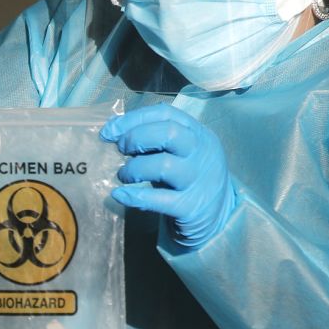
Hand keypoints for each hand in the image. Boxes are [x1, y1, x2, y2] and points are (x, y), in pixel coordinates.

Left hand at [99, 103, 236, 247]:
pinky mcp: (190, 207)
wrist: (218, 215)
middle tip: (120, 150)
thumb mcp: (179, 151)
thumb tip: (113, 128)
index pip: (165, 113)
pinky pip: (159, 199)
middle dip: (136, 138)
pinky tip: (119, 195)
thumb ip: (154, 138)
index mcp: (198, 132)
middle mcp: (202, 152)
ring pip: (163, 166)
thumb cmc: (188, 175)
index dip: (133, 119)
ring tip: (123, 175)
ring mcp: (198, 180)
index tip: (109, 131)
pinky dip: (134, 196)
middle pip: (168, 133)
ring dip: (134, 169)